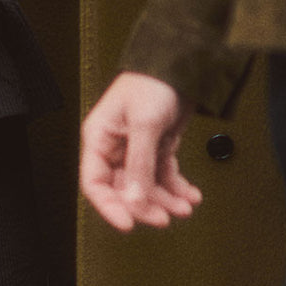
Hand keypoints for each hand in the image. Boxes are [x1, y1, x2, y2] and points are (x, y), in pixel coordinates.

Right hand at [80, 71, 201, 230]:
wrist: (183, 62)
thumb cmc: (152, 82)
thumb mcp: (144, 124)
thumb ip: (139, 165)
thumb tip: (134, 199)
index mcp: (99, 140)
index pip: (95, 184)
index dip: (109, 207)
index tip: (128, 223)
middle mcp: (115, 148)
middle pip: (123, 189)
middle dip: (145, 205)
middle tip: (163, 217)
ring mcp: (137, 149)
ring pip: (146, 186)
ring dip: (165, 200)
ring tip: (184, 207)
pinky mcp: (158, 146)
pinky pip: (163, 175)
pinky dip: (177, 187)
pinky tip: (190, 195)